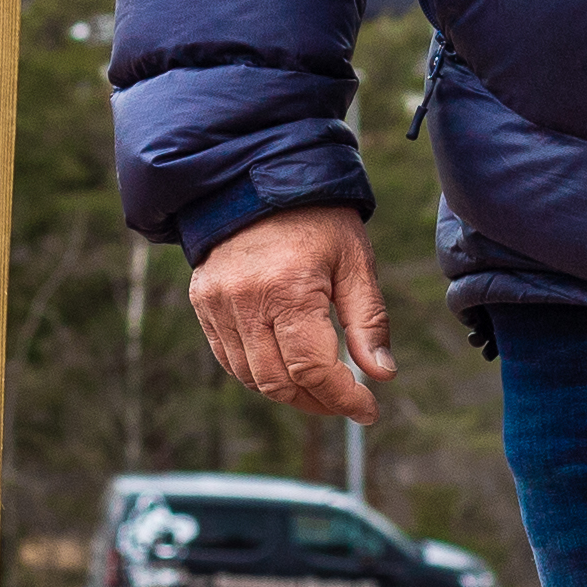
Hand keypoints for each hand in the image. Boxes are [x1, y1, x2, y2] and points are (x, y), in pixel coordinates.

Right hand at [190, 204, 390, 417]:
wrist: (258, 177)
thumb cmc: (317, 218)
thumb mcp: (355, 262)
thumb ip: (368, 321)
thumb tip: (382, 376)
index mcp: (288, 288)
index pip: (312, 370)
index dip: (343, 400)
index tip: (368, 410)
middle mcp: (245, 300)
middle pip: (278, 383)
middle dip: (318, 402)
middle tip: (346, 400)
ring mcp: (218, 303)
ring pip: (250, 377)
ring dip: (287, 391)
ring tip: (319, 387)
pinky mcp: (204, 302)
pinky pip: (229, 358)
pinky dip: (258, 373)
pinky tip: (286, 366)